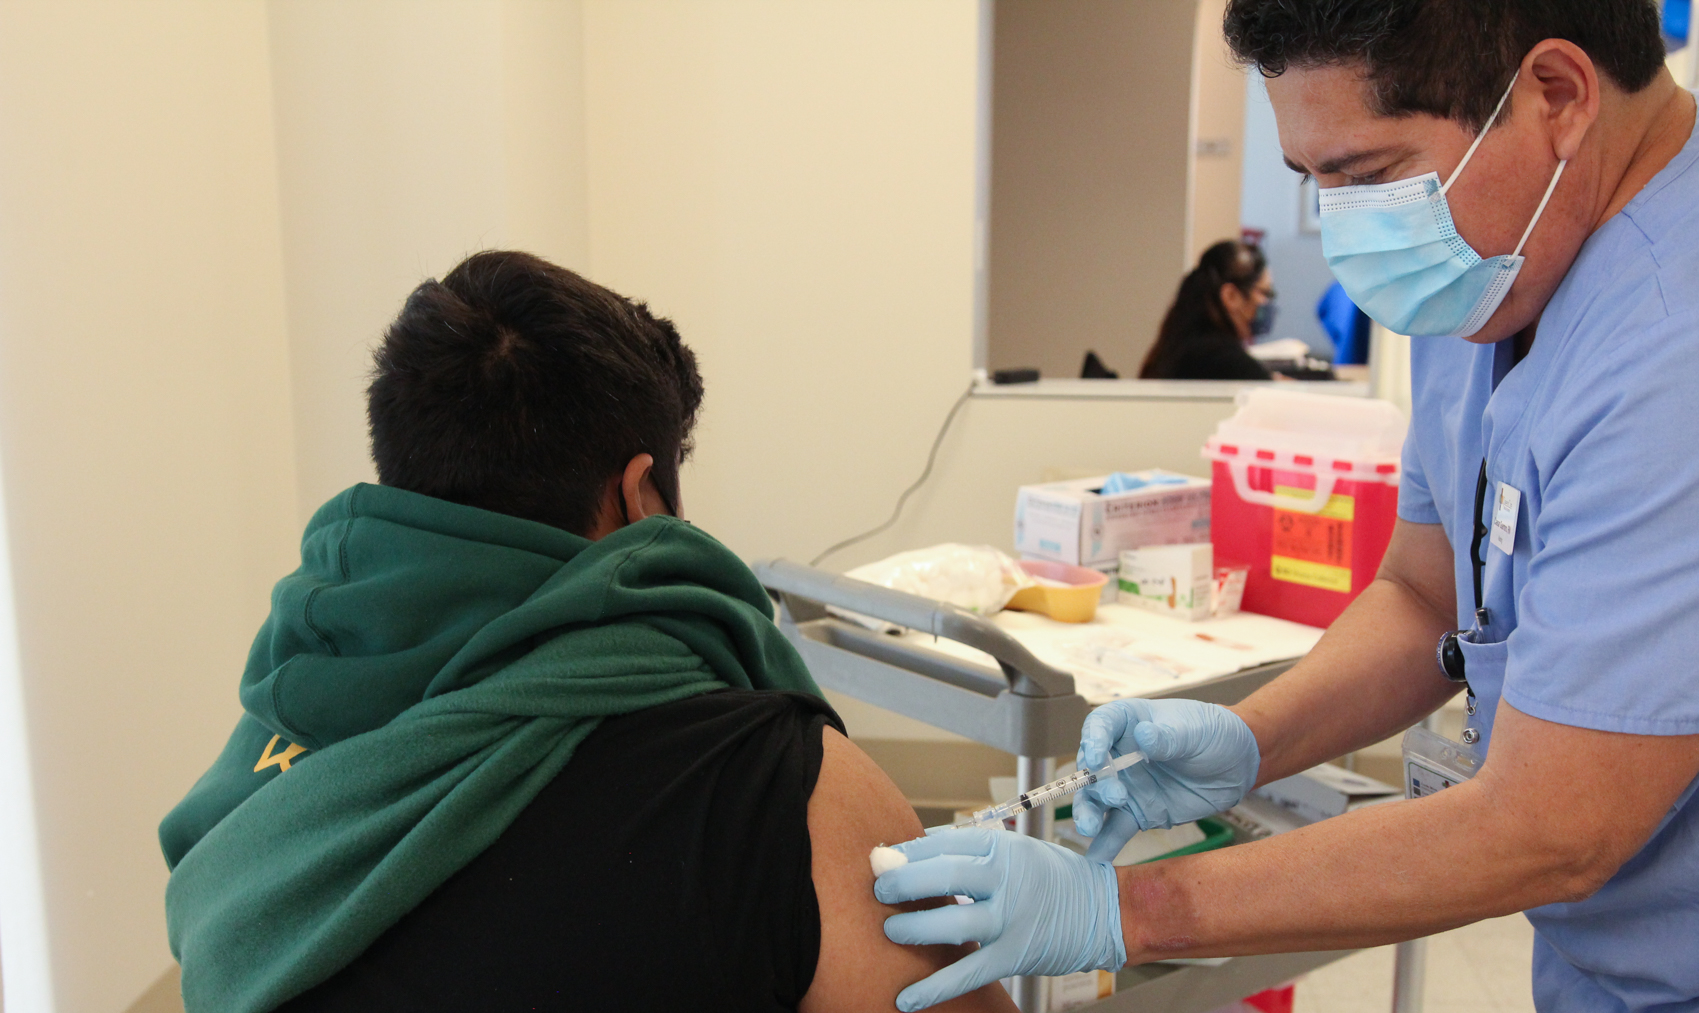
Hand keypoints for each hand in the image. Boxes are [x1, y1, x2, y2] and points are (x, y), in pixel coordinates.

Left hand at [874, 827, 1123, 1010]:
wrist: (1105, 911)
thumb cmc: (1055, 878)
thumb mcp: (1017, 850)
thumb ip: (971, 850)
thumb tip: (917, 848)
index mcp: (1003, 847)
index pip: (944, 843)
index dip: (908, 852)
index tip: (883, 859)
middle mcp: (1007, 878)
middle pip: (944, 874)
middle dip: (904, 882)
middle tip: (879, 889)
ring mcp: (1011, 918)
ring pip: (952, 921)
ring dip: (914, 927)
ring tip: (890, 929)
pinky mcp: (1014, 954)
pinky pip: (968, 972)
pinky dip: (934, 988)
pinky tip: (907, 999)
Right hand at [1073, 698, 1259, 858]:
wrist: (1237, 765)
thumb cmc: (1213, 733)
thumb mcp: (1195, 731)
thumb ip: (1169, 737)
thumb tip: (1143, 737)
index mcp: (1128, 722)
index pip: (1101, 725)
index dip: (1093, 740)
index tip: (1095, 758)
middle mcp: (1119, 754)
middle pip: (1092, 767)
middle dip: (1094, 784)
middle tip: (1115, 797)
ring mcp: (1126, 785)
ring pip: (1097, 800)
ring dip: (1089, 814)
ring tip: (1089, 829)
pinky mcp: (1139, 812)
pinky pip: (1117, 829)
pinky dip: (1105, 844)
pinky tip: (1095, 859)